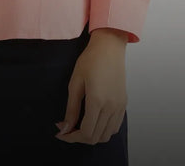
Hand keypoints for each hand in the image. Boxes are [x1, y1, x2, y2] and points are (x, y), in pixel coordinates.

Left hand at [55, 28, 127, 144]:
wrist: (109, 47)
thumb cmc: (91, 60)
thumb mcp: (75, 82)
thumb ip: (71, 108)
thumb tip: (65, 128)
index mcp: (97, 101)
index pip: (85, 132)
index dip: (71, 137)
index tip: (61, 133)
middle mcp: (111, 107)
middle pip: (96, 137)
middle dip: (79, 137)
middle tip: (67, 128)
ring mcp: (119, 107)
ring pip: (106, 135)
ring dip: (92, 135)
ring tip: (79, 125)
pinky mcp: (123, 104)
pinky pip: (114, 127)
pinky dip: (103, 130)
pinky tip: (93, 120)